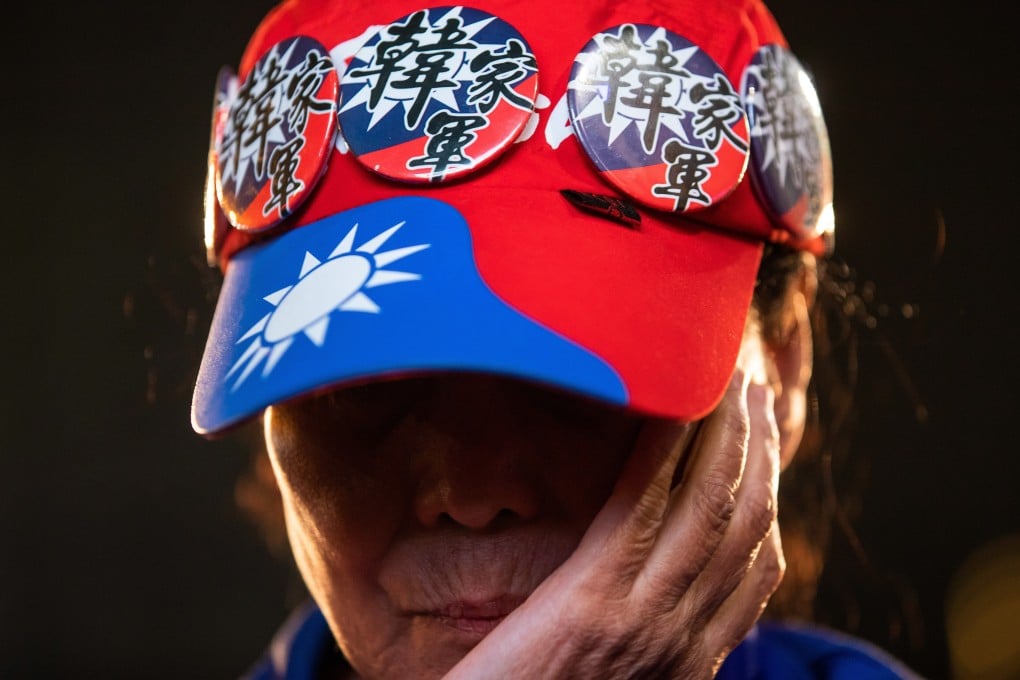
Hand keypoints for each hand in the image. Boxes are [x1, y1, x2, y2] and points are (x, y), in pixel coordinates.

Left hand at [445, 372, 784, 678]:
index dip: (771, 493)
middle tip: (752, 387)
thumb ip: (646, 636)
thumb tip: (658, 589)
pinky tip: (668, 405)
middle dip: (759, 446)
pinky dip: (665, 450)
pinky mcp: (593, 600)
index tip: (766, 443)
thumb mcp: (617, 678)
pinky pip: (644, 507)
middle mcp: (686, 637)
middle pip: (747, 521)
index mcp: (693, 658)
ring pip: (711, 504)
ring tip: (723, 377)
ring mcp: (646, 618)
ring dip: (726, 432)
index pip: (759, 565)